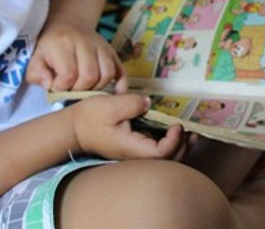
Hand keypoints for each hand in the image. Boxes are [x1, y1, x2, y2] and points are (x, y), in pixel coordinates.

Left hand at [26, 21, 127, 92]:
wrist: (68, 24)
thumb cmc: (50, 46)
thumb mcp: (36, 57)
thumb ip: (36, 74)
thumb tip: (50, 86)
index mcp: (63, 44)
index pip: (69, 74)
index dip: (62, 87)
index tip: (56, 86)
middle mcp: (85, 43)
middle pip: (90, 76)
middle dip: (79, 90)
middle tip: (71, 89)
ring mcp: (102, 46)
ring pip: (107, 74)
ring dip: (97, 88)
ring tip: (85, 89)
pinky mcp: (112, 51)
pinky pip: (121, 70)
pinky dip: (120, 84)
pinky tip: (114, 92)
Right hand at [69, 94, 184, 159]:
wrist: (73, 128)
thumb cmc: (90, 118)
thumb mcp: (110, 105)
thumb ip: (132, 103)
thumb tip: (149, 103)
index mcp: (131, 148)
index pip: (161, 153)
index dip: (174, 141)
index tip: (176, 125)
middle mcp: (135, 155)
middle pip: (166, 161)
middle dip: (182, 147)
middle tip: (190, 130)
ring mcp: (134, 153)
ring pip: (163, 159)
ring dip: (179, 147)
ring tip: (190, 134)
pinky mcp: (133, 148)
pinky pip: (156, 151)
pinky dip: (170, 144)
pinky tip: (175, 133)